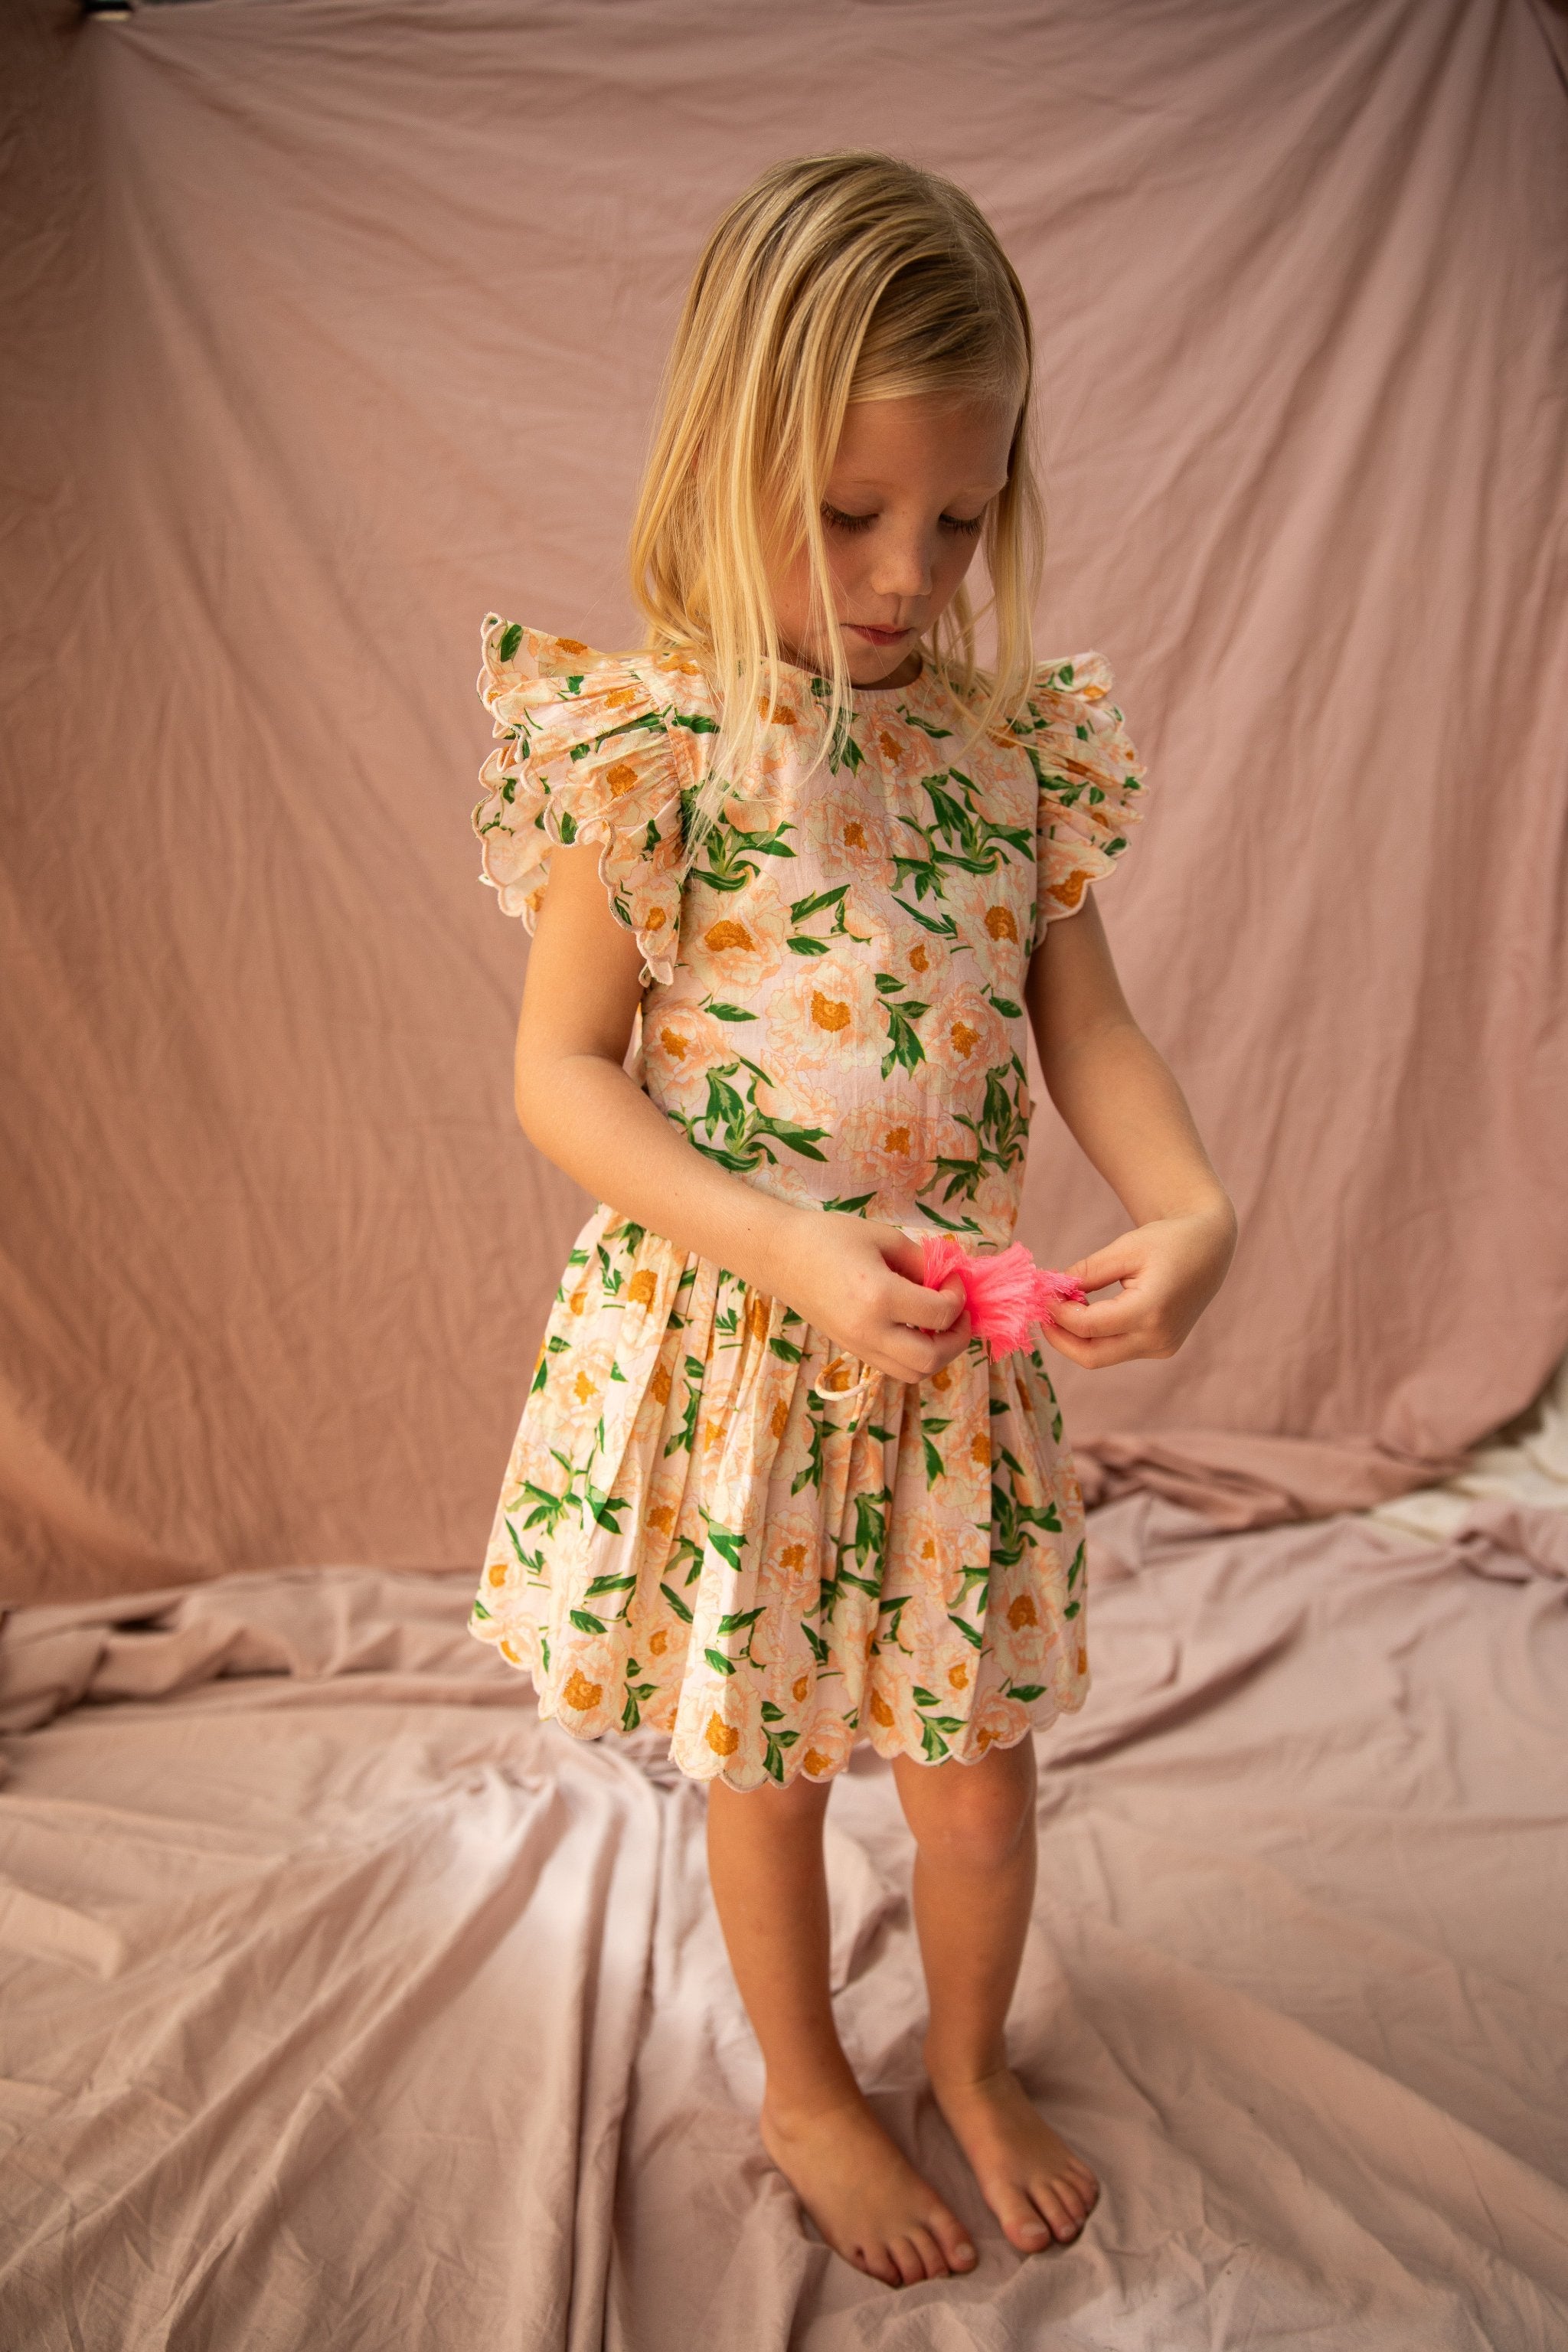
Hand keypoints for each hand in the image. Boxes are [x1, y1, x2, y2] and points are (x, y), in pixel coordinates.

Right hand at [762, 1211, 971, 1384]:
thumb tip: (947, 1280)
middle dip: (957, 1338)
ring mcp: (858, 1346)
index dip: (958, 1297)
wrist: (781, 1256)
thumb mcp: (883, 1238)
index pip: (939, 1314)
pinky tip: (917, 1331)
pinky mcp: (852, 1350)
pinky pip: (895, 1369)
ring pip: (915, 1374)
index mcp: (879, 1297)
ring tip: (941, 1326)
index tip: (954, 1279)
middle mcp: (869, 1331)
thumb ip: (921, 1262)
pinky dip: (916, 1357)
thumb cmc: (830, 1237)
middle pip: (932, 1359)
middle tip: (960, 1313)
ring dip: (938, 1354)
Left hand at [1044, 1200, 1235, 1369]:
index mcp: (1150, 1310)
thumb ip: (1087, 1272)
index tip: (1042, 1293)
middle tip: (1043, 1312)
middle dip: (1060, 1337)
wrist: (1210, 1249)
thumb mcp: (1125, 1248)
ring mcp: (1161, 1348)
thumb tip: (1051, 1289)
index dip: (1058, 1312)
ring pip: (1102, 1356)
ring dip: (1076, 1337)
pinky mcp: (1160, 1348)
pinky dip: (1096, 1336)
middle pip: (1091, 1356)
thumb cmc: (1168, 1241)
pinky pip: (1117, 1349)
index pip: (1088, 1326)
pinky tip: (1087, 1312)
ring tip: (1063, 1306)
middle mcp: (1157, 1338)